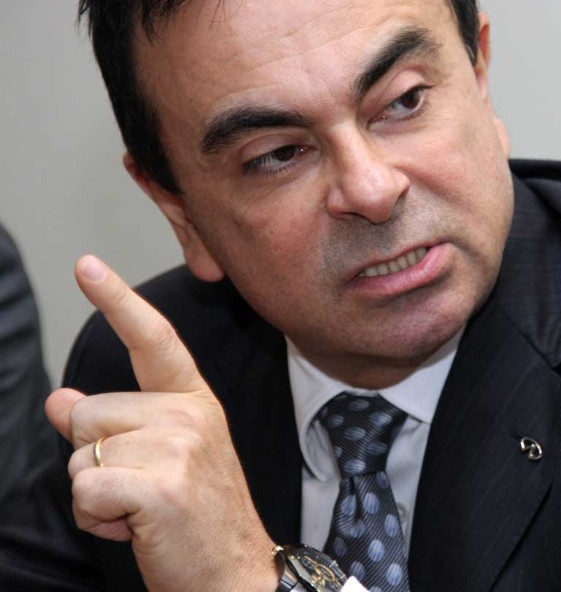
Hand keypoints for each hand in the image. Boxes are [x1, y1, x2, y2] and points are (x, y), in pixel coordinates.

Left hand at [45, 256, 278, 591]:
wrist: (235, 571)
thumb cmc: (198, 514)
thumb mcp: (162, 459)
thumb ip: (113, 424)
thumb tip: (59, 399)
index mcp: (194, 402)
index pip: (154, 340)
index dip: (118, 300)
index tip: (88, 265)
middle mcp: (190, 415)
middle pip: (90, 412)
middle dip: (95, 455)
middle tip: (141, 486)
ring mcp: (179, 448)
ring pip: (82, 453)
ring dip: (95, 491)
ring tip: (141, 508)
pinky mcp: (161, 486)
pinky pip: (85, 489)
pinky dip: (95, 517)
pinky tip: (135, 527)